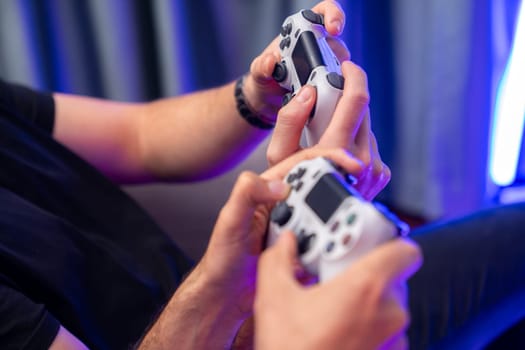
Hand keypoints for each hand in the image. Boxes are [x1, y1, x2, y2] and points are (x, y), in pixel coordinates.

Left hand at [197, 147, 362, 346]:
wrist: (226, 295)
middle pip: (322, 187)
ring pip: (327, 215)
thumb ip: (246, 195)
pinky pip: (326, 240)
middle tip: (356, 200)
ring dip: (338, 221)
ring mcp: (295, 226)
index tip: (351, 164)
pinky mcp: (303, 247)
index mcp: (267, 189)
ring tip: (342, 232)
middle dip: (342, 190)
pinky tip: (336, 250)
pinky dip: (335, 242)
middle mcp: (284, 204)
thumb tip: (278, 184)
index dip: (329, 157)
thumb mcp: (229, 222)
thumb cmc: (222, 258)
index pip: (302, 163)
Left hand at [241, 0, 348, 122]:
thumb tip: (270, 61)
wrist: (269, 100)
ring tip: (313, 87)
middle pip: (337, 43)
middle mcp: (317, 45)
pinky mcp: (329, 82)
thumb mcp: (258, 72)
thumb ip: (261, 66)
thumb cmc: (265, 78)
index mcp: (300, 31)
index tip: (333, 29)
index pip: (324, 13)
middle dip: (334, 56)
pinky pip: (339, 82)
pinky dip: (332, 89)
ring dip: (332, 76)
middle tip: (322, 71)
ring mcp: (325, 64)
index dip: (333, 16)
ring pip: (341, 65)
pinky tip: (319, 97)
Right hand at [255, 232, 422, 349]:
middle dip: (365, 273)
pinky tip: (339, 331)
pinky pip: (386, 330)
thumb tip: (284, 243)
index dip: (388, 241)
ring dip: (365, 302)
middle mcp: (390, 314)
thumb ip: (279, 260)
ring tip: (332, 308)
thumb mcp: (274, 299)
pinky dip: (368, 326)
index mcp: (367, 288)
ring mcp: (394, 340)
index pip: (406, 250)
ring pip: (388, 304)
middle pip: (391, 276)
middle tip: (335, 277)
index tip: (365, 242)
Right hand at [266, 60, 389, 199]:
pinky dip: (355, 141)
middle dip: (346, 98)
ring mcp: (377, 169)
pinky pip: (370, 145)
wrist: (314, 229)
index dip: (352, 76)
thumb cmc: (291, 192)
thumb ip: (290, 121)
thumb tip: (308, 92)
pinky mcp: (382, 175)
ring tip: (327, 136)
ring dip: (349, 122)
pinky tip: (338, 153)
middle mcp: (364, 160)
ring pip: (367, 128)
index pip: (357, 100)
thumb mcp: (278, 159)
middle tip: (326, 101)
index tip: (344, 67)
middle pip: (364, 110)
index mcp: (339, 151)